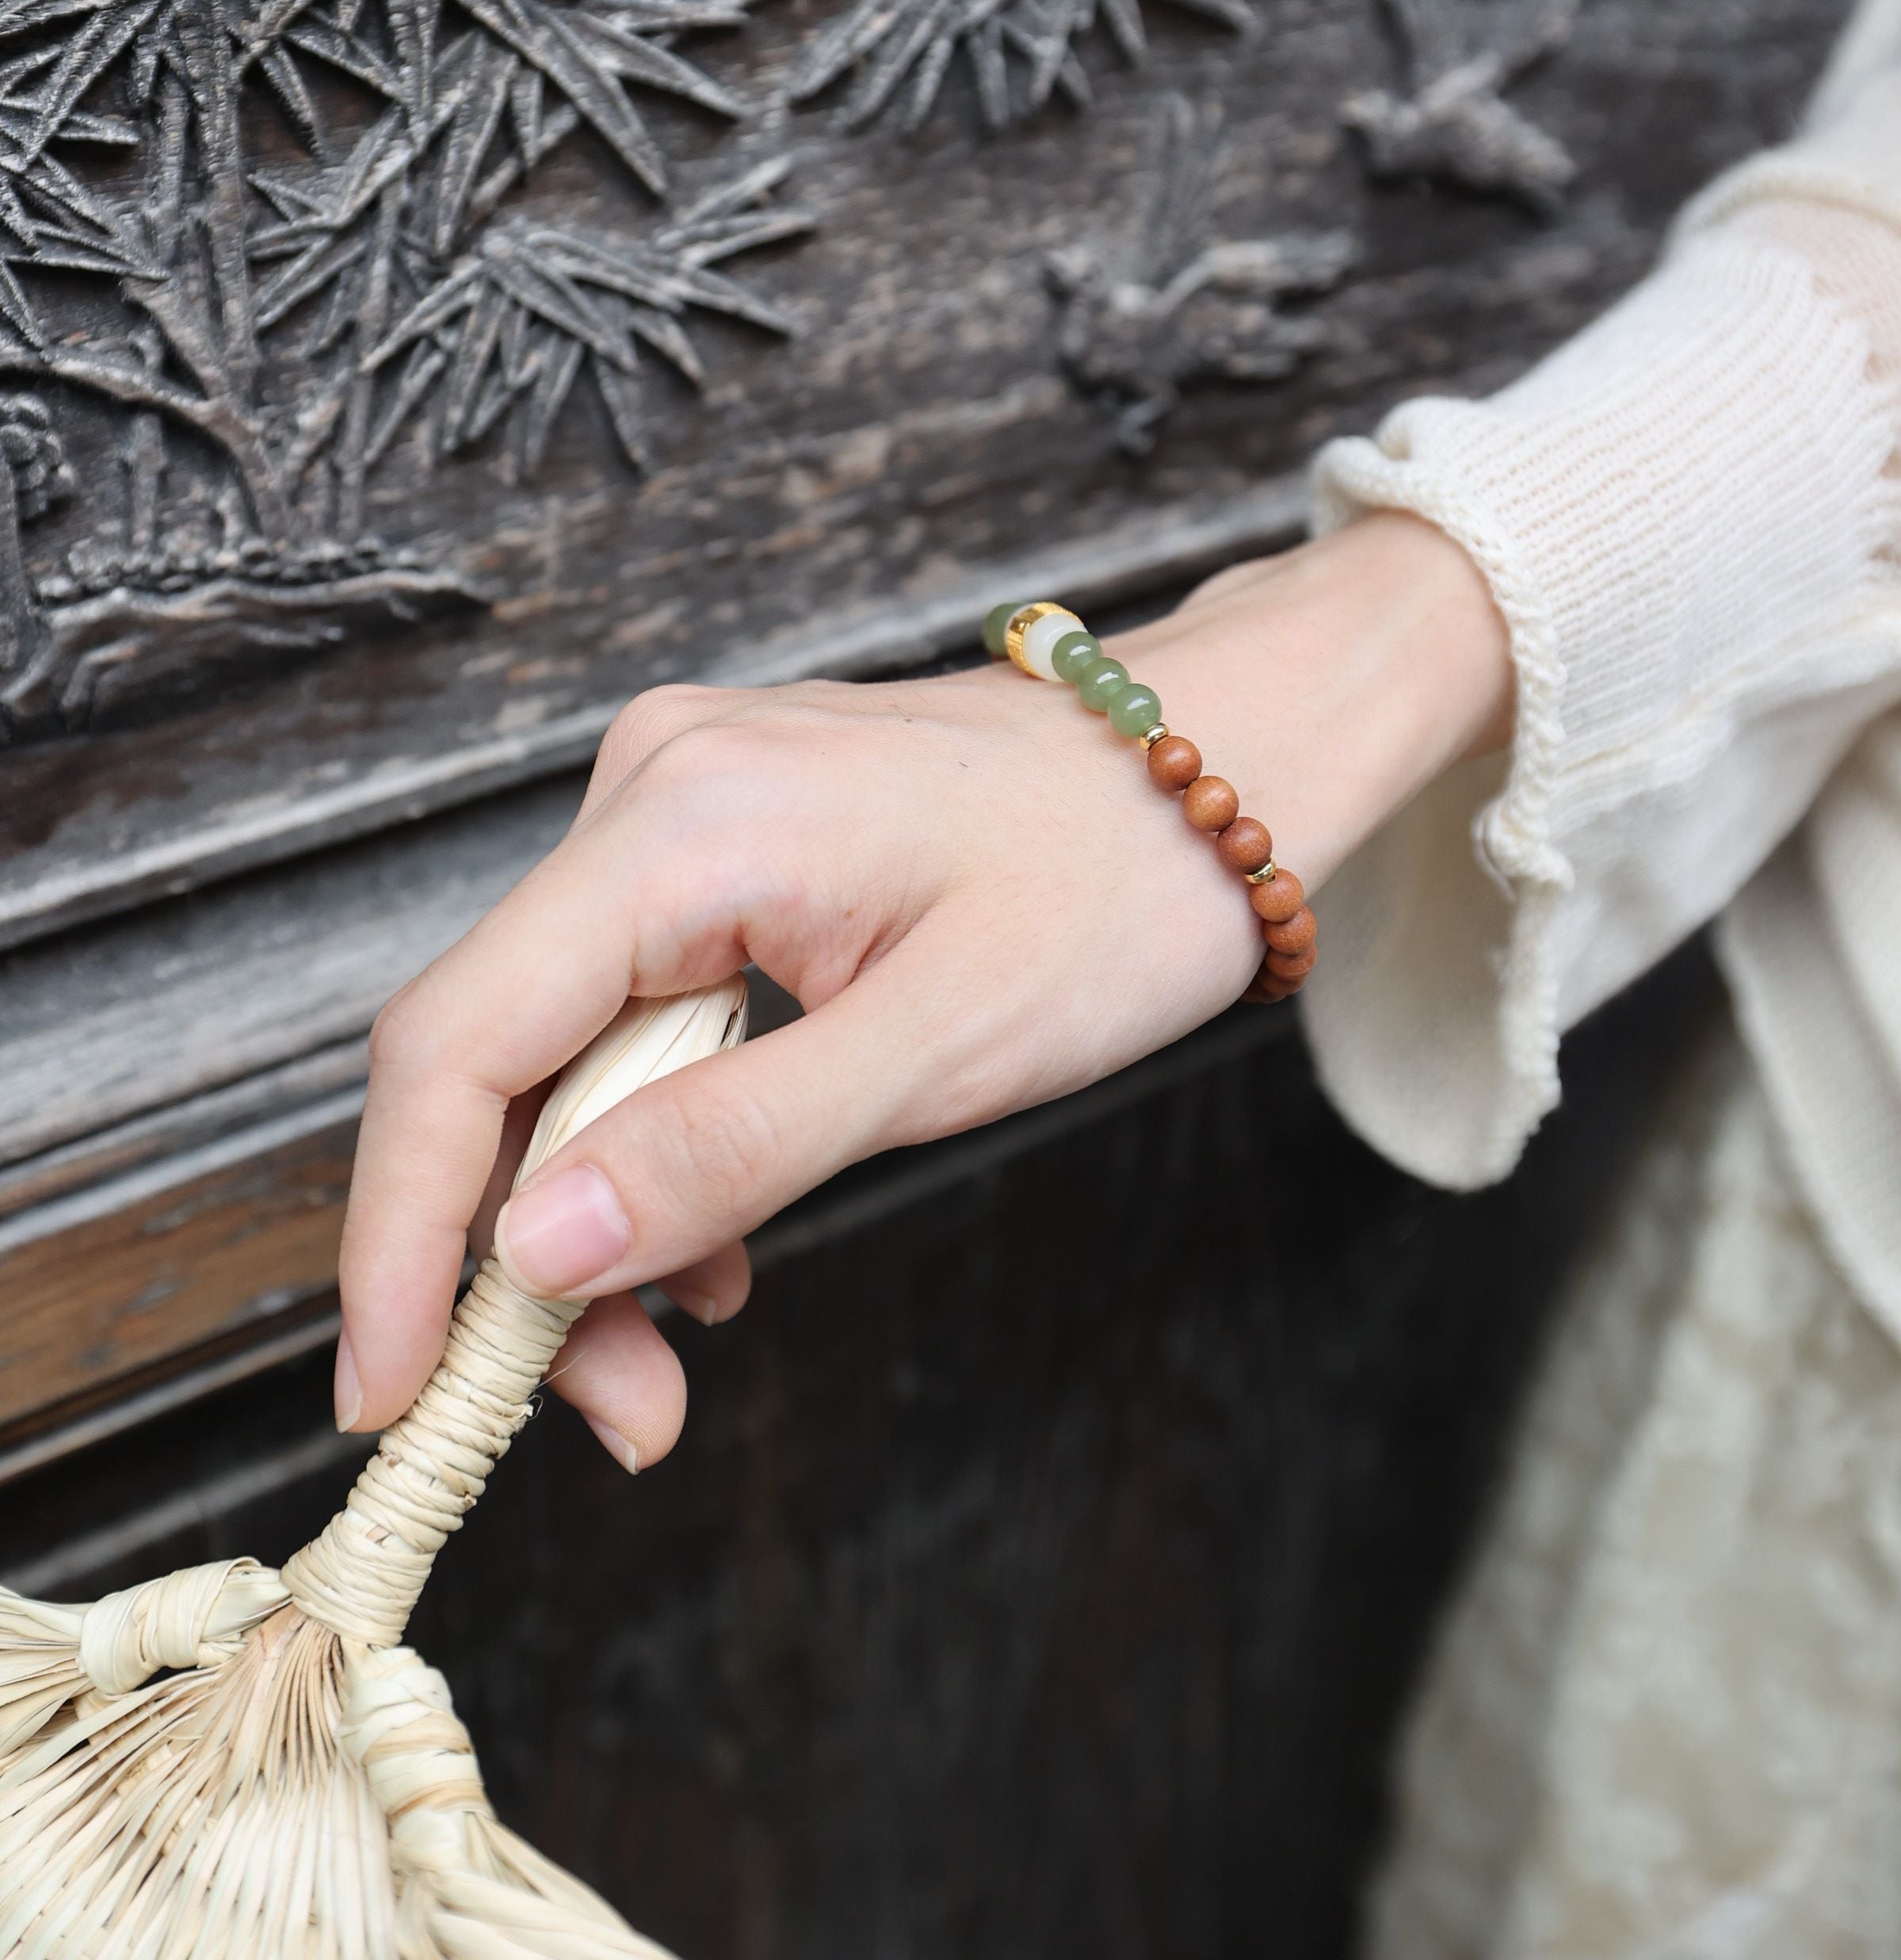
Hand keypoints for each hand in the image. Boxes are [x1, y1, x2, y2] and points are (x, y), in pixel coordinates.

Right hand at [335, 513, 1511, 1467]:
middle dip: (525, 1256)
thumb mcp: (940, 1048)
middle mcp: (649, 790)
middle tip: (617, 1416)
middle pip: (499, 1057)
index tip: (396, 1398)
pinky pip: (628, 1015)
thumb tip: (537, 1250)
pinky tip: (716, 1242)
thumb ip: (733, 1143)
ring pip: (560, 1052)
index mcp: (684, 818)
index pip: (461, 1041)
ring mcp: (678, 810)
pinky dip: (653, 1144)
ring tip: (676, 1359)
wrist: (1224, 765)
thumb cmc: (1118, 888)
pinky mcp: (715, 848)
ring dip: (597, 1218)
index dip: (404, 1233)